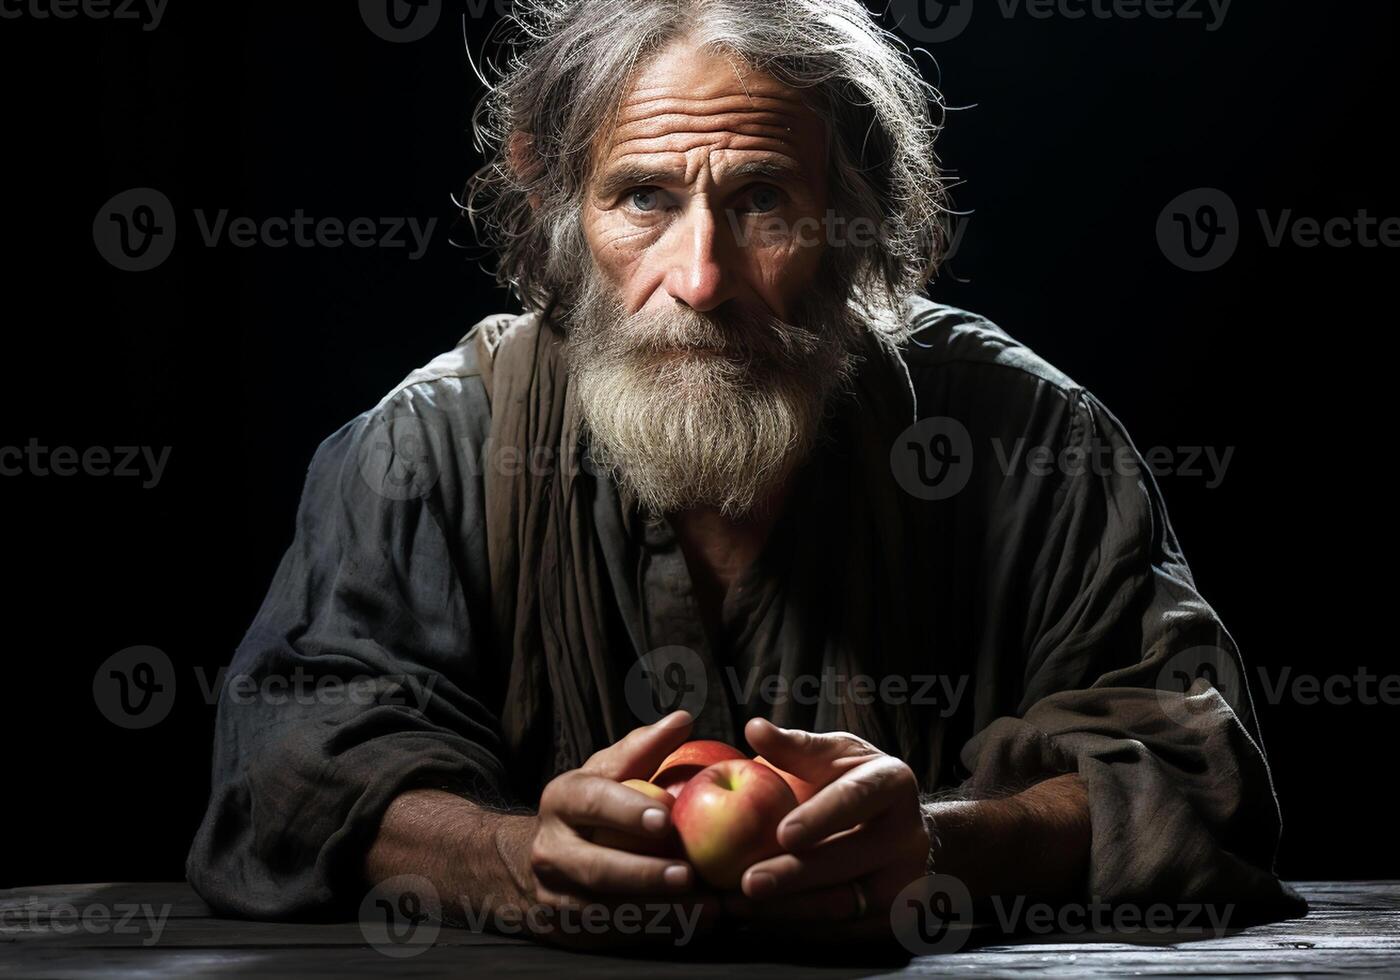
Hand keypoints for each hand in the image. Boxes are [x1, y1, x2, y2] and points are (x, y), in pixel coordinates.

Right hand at [524, 710, 720, 945]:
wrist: (541, 859)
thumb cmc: (592, 806)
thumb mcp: (608, 771)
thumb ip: (644, 748)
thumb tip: (683, 719)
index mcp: (563, 799)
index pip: (594, 802)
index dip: (628, 811)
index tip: (667, 819)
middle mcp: (552, 848)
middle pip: (596, 866)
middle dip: (644, 874)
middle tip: (690, 876)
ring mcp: (557, 894)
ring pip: (607, 909)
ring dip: (660, 912)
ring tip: (709, 909)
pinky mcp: (572, 929)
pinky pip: (616, 934)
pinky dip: (657, 932)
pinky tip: (695, 927)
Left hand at [725, 718, 930, 937]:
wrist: (899, 826)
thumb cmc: (854, 781)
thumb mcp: (833, 753)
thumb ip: (795, 746)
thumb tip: (754, 728)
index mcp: (893, 782)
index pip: (857, 799)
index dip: (821, 817)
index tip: (782, 833)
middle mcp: (908, 834)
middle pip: (849, 860)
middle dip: (795, 876)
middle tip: (747, 883)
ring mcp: (906, 881)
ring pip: (844, 904)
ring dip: (787, 910)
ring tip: (738, 906)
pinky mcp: (893, 917)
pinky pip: (840, 931)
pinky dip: (797, 928)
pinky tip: (758, 923)